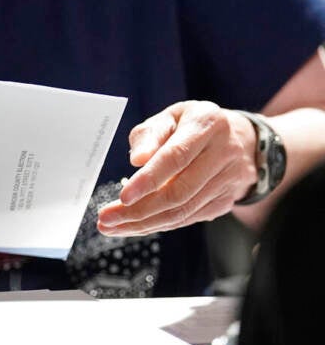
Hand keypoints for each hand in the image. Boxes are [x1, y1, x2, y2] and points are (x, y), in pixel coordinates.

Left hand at [97, 101, 256, 235]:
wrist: (238, 139)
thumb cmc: (190, 126)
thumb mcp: (169, 118)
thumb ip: (149, 135)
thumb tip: (137, 160)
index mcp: (207, 125)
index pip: (176, 157)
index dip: (148, 180)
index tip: (122, 197)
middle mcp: (224, 153)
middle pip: (179, 192)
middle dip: (138, 211)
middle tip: (106, 219)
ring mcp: (228, 181)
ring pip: (182, 212)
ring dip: (143, 224)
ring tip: (112, 226)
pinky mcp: (224, 202)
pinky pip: (186, 219)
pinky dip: (156, 225)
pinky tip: (132, 226)